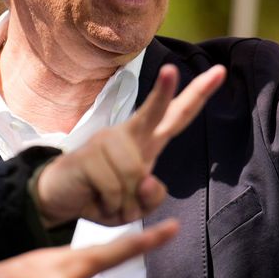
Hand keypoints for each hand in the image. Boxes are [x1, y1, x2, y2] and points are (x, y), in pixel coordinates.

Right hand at [36, 64, 225, 225]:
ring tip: (110, 202)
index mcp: (146, 141)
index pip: (177, 116)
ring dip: (126, 203)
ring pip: (136, 174)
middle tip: (172, 69)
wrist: (59, 200)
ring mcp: (107, 141)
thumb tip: (149, 179)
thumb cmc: (102, 197)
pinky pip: (115, 188)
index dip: (198, 95)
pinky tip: (98, 200)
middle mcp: (128, 135)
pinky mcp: (87, 154)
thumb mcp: (136, 207)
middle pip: (153, 112)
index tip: (219, 72)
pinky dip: (111, 205)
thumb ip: (152, 198)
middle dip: (163, 92)